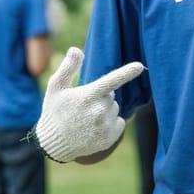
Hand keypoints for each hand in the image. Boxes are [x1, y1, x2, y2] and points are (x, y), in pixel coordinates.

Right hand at [29, 47, 144, 162]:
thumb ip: (68, 68)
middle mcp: (98, 111)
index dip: (126, 72)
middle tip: (83, 107)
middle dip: (100, 98)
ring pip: (115, 109)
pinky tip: (94, 129)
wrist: (53, 143)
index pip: (111, 81)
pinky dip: (111, 124)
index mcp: (87, 96)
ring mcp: (104, 126)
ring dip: (105, 111)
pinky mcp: (109, 138)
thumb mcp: (56, 87)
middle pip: (111, 95)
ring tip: (86, 119)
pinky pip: (119, 122)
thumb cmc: (54, 111)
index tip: (140, 66)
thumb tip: (76, 49)